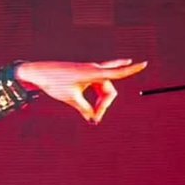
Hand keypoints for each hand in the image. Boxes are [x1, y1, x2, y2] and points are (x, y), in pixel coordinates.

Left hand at [15, 59, 146, 124]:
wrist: (40, 72)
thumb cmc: (55, 83)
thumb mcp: (71, 99)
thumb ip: (85, 109)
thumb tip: (93, 120)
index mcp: (91, 72)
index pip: (117, 72)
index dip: (132, 70)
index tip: (145, 64)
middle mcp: (93, 69)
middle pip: (109, 90)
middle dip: (104, 105)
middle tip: (94, 120)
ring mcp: (90, 70)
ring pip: (105, 88)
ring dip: (101, 102)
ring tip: (91, 115)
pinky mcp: (86, 73)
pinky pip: (100, 82)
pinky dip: (102, 91)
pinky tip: (113, 82)